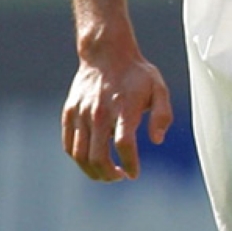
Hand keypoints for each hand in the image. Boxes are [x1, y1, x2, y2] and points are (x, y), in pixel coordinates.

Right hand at [62, 52, 171, 181]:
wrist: (106, 53)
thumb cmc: (136, 74)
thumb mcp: (159, 89)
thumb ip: (162, 115)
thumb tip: (157, 140)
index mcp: (123, 109)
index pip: (124, 145)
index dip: (129, 164)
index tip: (133, 173)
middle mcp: (99, 113)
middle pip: (98, 156)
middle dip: (109, 174)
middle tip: (119, 177)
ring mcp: (81, 114)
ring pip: (80, 155)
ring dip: (92, 171)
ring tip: (106, 174)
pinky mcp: (69, 113)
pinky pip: (69, 145)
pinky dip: (79, 159)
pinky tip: (92, 161)